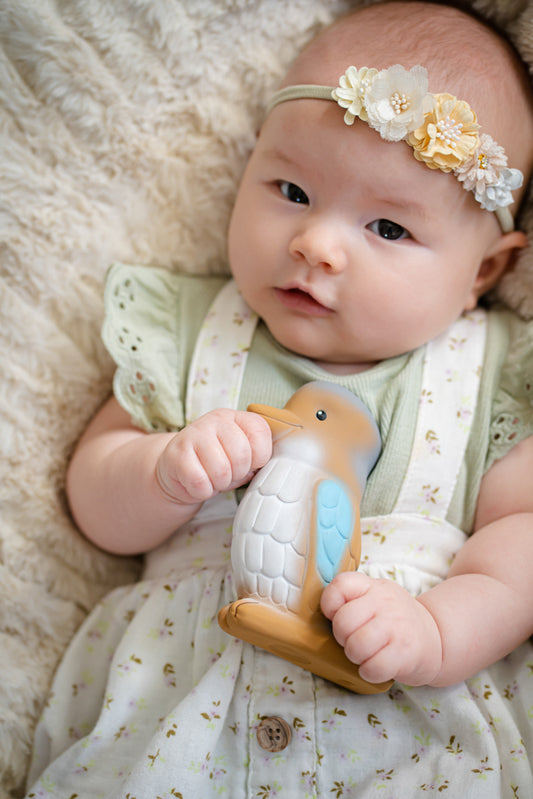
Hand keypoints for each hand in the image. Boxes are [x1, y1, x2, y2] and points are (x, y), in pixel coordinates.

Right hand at [155, 409, 271, 506]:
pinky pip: (199, 481)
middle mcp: (215, 420)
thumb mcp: (242, 457)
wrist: (178, 470)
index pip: (261, 435)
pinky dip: (202, 491)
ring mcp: (193, 434)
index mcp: (237, 417)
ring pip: (220, 470)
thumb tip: (269, 469)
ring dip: (219, 484)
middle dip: (237, 474)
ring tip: (212, 478)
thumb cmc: (216, 464)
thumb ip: (257, 458)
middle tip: (228, 474)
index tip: (248, 464)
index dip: (259, 458)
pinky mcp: (176, 453)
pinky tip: (198, 483)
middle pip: (241, 455)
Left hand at [320, 572, 442, 685]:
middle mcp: (385, 602)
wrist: (436, 639)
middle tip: (354, 640)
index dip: (330, 605)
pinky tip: (377, 666)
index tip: (337, 615)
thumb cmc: (394, 621)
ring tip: (366, 654)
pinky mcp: (406, 653)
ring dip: (355, 656)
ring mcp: (397, 627)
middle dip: (343, 638)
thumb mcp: (376, 598)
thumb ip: (352, 599)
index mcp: (373, 586)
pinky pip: (372, 668)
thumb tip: (319, 614)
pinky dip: (369, 672)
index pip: (340, 585)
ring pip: (355, 646)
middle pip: (343, 622)